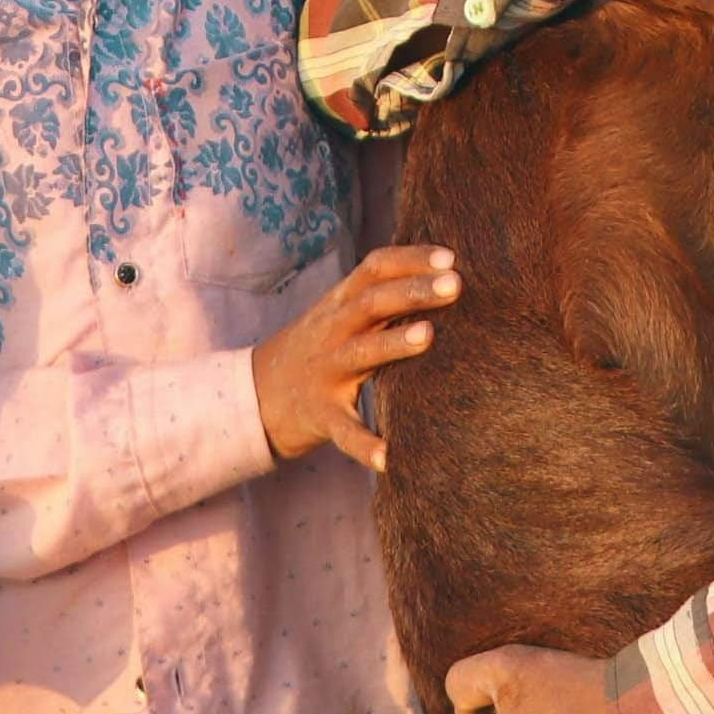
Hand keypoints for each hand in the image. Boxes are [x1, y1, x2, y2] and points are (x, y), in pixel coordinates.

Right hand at [251, 244, 463, 470]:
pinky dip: (365, 444)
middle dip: (413, 291)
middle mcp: (333, 331)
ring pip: (361, 352)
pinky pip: (345, 430)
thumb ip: (381, 296)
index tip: (451, 256)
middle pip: (372, 302)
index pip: (375, 268)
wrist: (257, 395)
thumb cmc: (320, 348)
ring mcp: (326, 373)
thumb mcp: (341, 313)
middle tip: (456, 284)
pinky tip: (390, 457)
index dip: (411, 259)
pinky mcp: (322, 415)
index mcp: (340, 303)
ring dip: (393, 343)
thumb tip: (447, 274)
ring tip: (428, 335)